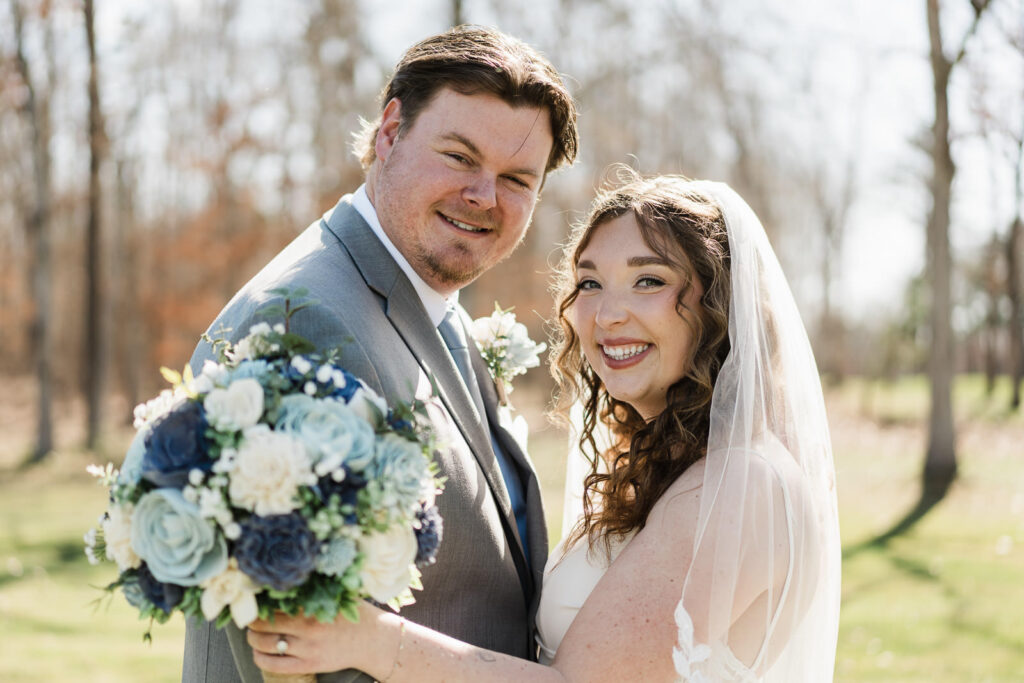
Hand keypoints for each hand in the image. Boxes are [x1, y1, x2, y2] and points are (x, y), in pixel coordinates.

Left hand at [247, 604, 389, 675]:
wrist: (373, 640)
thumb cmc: (354, 613)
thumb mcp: (337, 595)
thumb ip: (313, 590)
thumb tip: (285, 581)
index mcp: (313, 607)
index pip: (273, 603)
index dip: (259, 602)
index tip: (254, 600)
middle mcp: (308, 629)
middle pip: (263, 624)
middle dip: (252, 621)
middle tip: (250, 617)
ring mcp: (307, 649)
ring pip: (265, 645)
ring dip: (252, 639)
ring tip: (252, 633)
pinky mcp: (308, 666)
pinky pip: (274, 665)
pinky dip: (260, 658)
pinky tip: (259, 652)